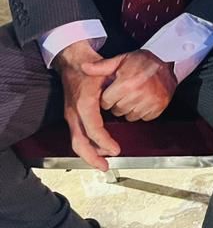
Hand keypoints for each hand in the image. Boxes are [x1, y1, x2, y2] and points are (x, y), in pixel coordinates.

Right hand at [53, 41, 120, 171]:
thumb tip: (124, 95)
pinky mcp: (72, 116)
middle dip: (92, 157)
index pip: (92, 129)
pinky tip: (99, 148)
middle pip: (79, 142)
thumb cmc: (90, 66)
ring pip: (77, 141)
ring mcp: (71, 115)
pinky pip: (78, 136)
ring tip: (104, 162)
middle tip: (106, 166)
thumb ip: (115, 83)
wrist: (72, 61)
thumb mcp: (105, 70)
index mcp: (84, 102)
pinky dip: (88, 145)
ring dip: (90, 154)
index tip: (116, 149)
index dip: (104, 141)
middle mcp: (74, 112)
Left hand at [82, 50, 176, 121]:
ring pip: (130, 116)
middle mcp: (138, 94)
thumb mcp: (121, 60)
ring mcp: (150, 102)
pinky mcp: (158, 107)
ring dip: (130, 108)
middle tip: (126, 91)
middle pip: (117, 110)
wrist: (167, 60)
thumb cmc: (143, 60)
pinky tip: (144, 99)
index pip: (106, 102)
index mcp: (126, 83)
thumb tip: (83, 67)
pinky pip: (144, 117)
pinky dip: (143, 111)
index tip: (115, 90)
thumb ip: (101, 67)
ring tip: (135, 95)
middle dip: (118, 103)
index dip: (108, 96)